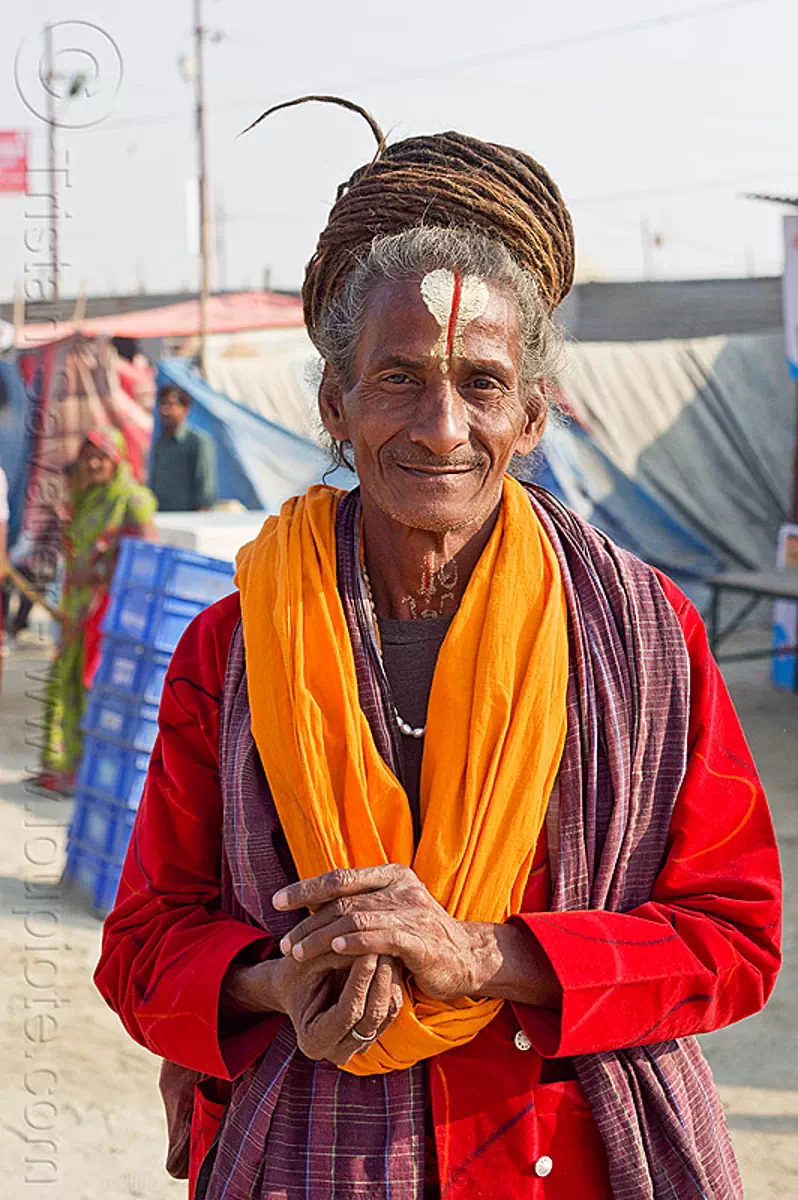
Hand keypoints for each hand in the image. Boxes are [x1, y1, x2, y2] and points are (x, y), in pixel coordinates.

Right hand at [224, 951, 402, 1065]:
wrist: (294, 984)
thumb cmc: (295, 971)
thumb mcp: (309, 962)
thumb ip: (338, 957)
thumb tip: (372, 948)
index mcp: (313, 1042)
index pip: (347, 1013)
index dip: (360, 981)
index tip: (370, 951)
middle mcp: (338, 1051)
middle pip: (372, 1016)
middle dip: (380, 978)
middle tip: (385, 946)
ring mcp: (359, 1044)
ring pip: (387, 1011)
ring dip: (390, 978)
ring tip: (389, 947)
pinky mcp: (374, 1031)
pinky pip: (392, 1007)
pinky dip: (392, 982)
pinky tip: (390, 957)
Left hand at [274, 865, 499, 1001]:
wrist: (468, 957)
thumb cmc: (421, 937)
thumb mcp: (392, 912)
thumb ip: (362, 904)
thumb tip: (314, 906)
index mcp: (393, 875)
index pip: (341, 877)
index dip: (306, 888)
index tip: (277, 901)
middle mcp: (402, 888)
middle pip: (343, 901)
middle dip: (308, 921)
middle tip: (284, 942)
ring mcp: (413, 912)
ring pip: (356, 919)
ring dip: (321, 936)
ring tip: (298, 952)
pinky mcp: (421, 940)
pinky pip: (381, 938)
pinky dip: (355, 942)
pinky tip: (334, 950)